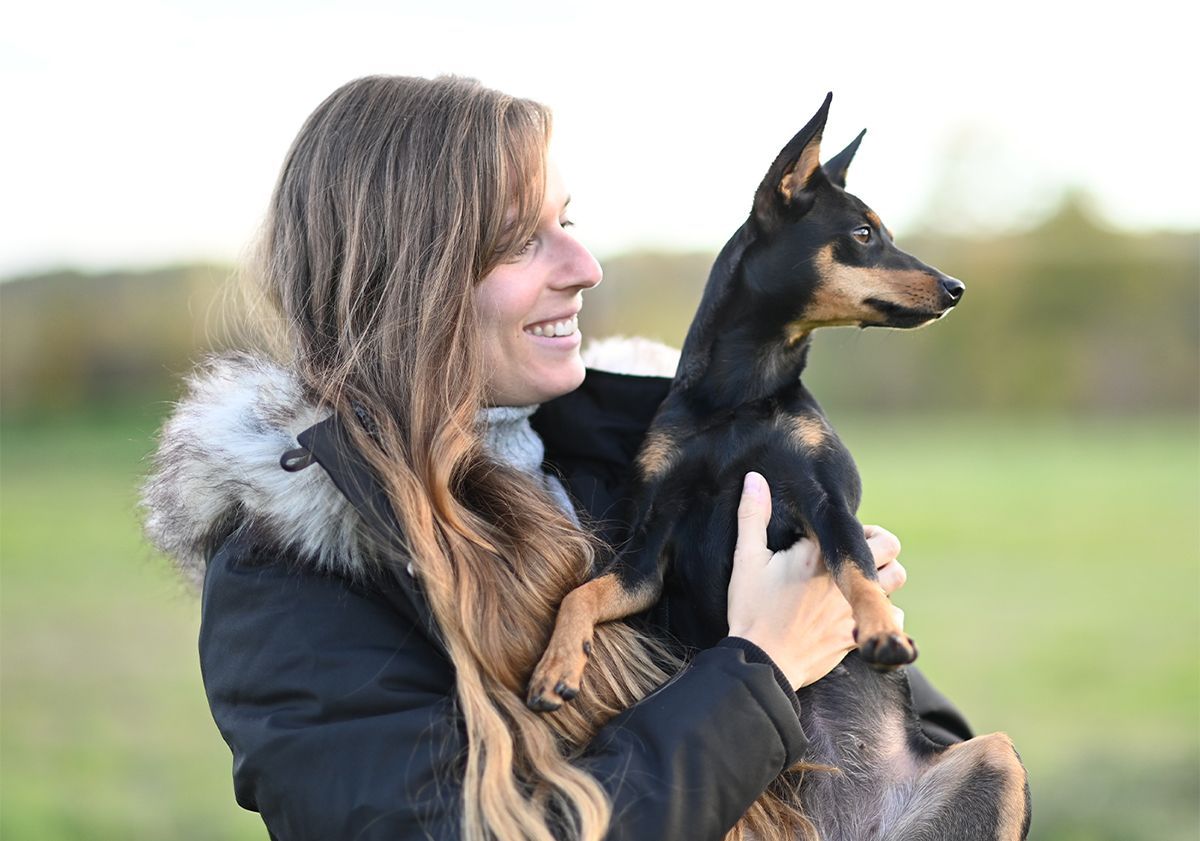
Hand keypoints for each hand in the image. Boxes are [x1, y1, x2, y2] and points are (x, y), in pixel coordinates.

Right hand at [726, 472, 905, 688]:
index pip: (857, 525)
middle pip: (889, 546)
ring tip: (862, 577)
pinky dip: (884, 611)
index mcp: (817, 554)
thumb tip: (755, 478)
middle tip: (856, 550)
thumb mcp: (745, 560)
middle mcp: (842, 578)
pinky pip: (892, 616)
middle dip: (878, 543)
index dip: (851, 527)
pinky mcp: (856, 635)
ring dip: (884, 573)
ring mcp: (853, 608)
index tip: (835, 533)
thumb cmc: (750, 609)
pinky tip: (862, 610)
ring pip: (896, 578)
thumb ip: (751, 516)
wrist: (760, 662)